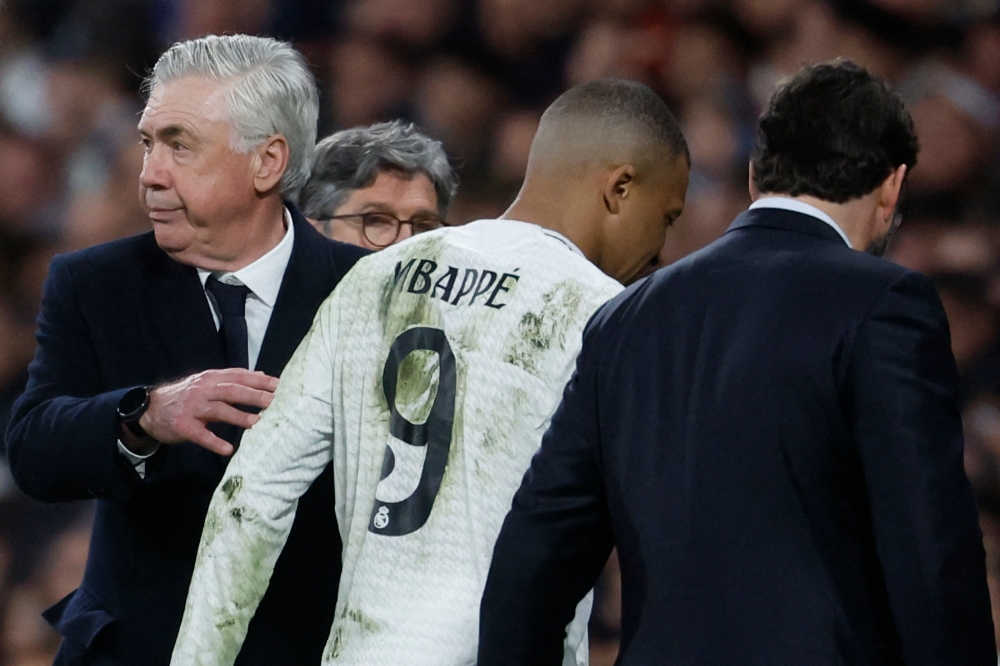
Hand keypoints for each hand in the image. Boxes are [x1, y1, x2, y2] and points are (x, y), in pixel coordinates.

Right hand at [138, 369, 278, 455]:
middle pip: (231, 391)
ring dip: (238, 416)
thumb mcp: (208, 383)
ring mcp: (191, 408)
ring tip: (257, 422)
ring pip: (218, 410)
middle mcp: (202, 390)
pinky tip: (228, 449)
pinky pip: (200, 435)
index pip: (239, 376)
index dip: (259, 380)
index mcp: (211, 378)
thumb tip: (261, 376)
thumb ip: (233, 380)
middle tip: (273, 402)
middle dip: (253, 395)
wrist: (151, 409)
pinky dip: (214, 442)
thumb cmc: (187, 397)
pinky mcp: (182, 426)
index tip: (279, 385)